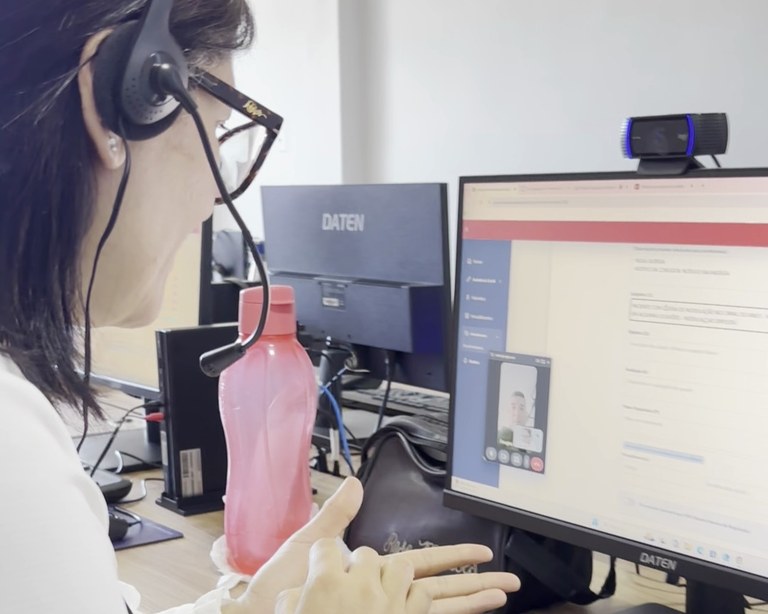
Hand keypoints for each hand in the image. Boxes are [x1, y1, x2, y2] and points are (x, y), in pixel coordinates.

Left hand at [233, 477, 519, 612]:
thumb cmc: (279, 585)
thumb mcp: (310, 544)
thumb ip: (336, 517)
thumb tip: (353, 482)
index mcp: (370, 572)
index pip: (422, 563)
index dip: (453, 557)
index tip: (481, 554)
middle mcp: (382, 595)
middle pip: (439, 587)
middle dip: (474, 583)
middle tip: (509, 581)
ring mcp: (382, 613)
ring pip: (436, 607)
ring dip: (469, 602)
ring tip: (502, 596)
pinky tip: (469, 612)